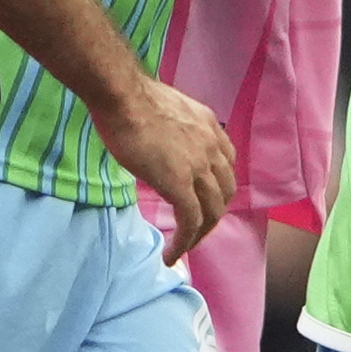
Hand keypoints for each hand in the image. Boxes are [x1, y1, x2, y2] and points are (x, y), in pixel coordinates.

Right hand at [99, 74, 236, 262]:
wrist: (123, 96)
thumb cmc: (132, 99)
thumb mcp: (168, 111)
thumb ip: (174, 130)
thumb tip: (162, 143)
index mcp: (210, 127)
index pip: (226, 165)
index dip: (217, 189)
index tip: (202, 202)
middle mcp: (212, 146)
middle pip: (224, 193)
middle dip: (211, 216)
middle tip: (192, 231)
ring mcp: (198, 166)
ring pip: (211, 211)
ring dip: (199, 235)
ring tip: (183, 248)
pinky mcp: (179, 183)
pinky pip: (190, 221)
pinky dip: (184, 242)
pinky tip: (171, 254)